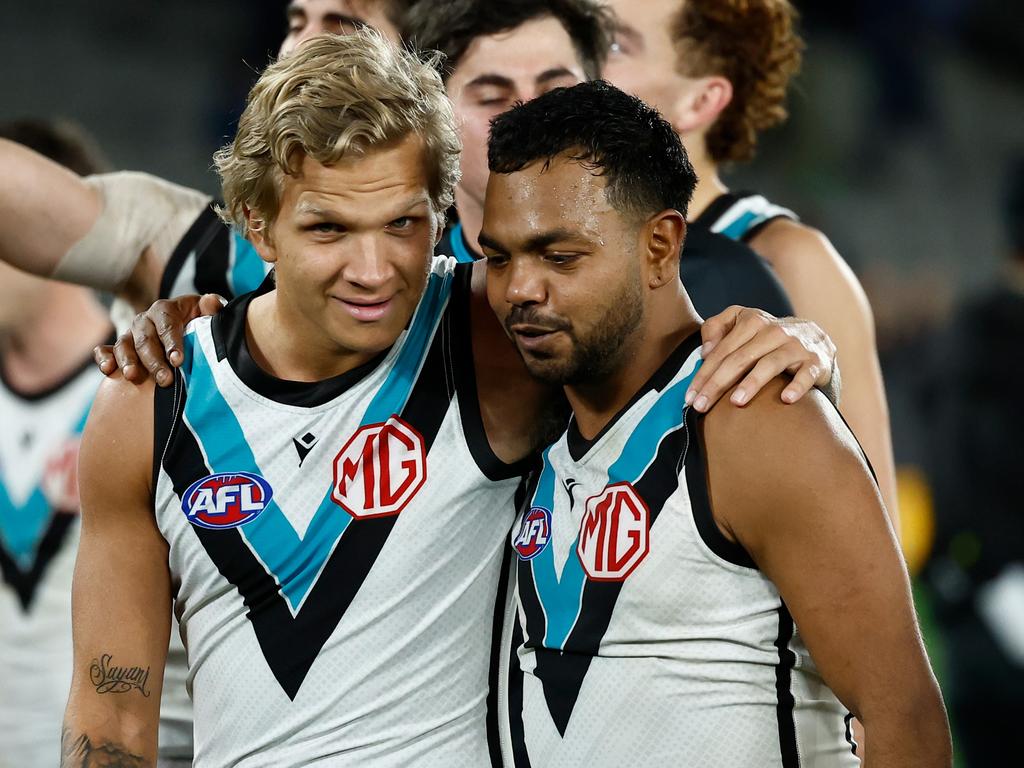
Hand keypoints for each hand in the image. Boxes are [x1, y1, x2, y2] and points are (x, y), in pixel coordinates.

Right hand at [93, 293, 225, 385]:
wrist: (184, 328)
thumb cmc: (198, 323)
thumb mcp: (206, 313)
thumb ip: (212, 307)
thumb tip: (213, 303)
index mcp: (165, 309)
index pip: (167, 324)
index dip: (172, 342)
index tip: (178, 361)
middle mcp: (145, 320)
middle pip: (146, 339)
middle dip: (154, 361)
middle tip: (165, 380)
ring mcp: (130, 334)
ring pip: (124, 345)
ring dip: (128, 361)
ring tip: (133, 376)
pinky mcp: (120, 347)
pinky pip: (106, 350)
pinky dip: (104, 358)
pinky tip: (108, 370)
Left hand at [686, 306, 835, 411]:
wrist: (814, 339)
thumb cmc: (766, 337)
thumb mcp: (741, 323)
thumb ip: (716, 328)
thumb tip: (704, 350)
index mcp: (752, 321)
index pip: (721, 351)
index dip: (703, 373)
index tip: (689, 397)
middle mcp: (773, 332)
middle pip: (740, 358)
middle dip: (717, 383)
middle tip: (701, 406)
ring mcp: (795, 346)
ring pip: (770, 364)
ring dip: (752, 383)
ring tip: (736, 402)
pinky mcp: (815, 362)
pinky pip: (806, 374)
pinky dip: (797, 386)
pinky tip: (785, 399)